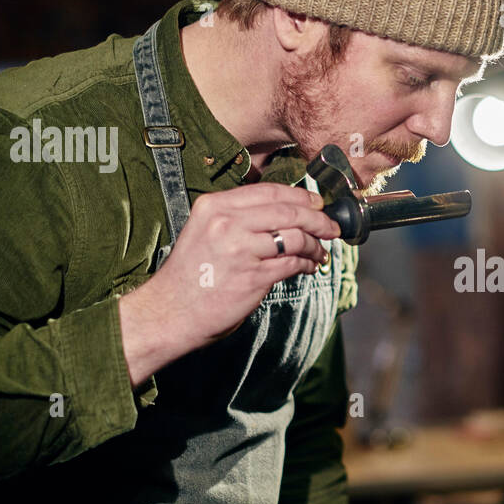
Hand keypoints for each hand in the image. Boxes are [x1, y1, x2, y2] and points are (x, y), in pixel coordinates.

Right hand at [119, 184, 339, 384]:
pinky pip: (292, 263)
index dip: (300, 196)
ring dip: (315, 244)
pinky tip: (309, 266)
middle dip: (317, 218)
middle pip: (288, 211)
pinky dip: (307, 263)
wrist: (171, 312)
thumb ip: (238, 218)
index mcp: (214, 206)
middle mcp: (226, 223)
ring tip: (321, 251)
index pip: (269, 192)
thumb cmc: (191, 274)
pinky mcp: (253, 276)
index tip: (317, 203)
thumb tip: (285, 214)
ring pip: (295, 237)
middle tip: (332, 226)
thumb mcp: (205, 231)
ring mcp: (240, 249)